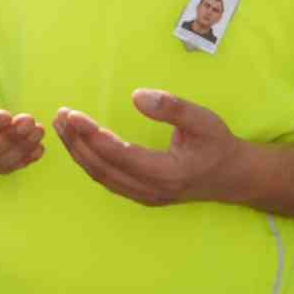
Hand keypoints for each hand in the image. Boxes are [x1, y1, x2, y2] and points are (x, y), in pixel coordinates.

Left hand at [53, 90, 246, 207]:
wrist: (233, 177)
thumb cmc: (218, 145)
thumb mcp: (204, 120)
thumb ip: (173, 108)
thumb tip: (137, 96)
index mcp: (167, 173)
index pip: (119, 155)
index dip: (93, 136)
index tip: (73, 115)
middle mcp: (151, 190)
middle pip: (103, 169)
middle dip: (77, 142)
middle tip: (60, 116)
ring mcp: (144, 196)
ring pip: (102, 176)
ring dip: (78, 151)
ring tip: (61, 126)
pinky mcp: (141, 194)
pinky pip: (107, 179)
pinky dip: (88, 161)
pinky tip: (78, 142)